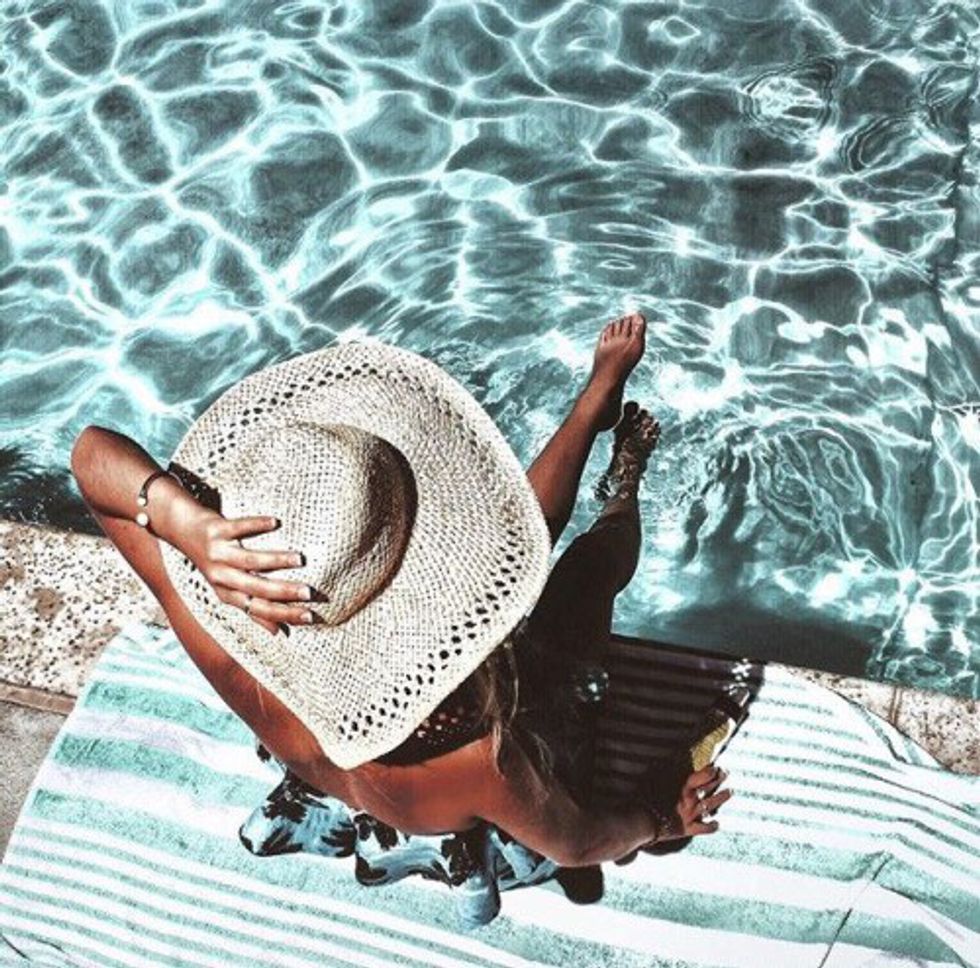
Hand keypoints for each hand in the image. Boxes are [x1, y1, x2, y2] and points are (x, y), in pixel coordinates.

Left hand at [178, 510, 314, 636]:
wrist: (179, 528)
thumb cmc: (212, 560)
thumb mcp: (227, 588)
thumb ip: (253, 609)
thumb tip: (281, 633)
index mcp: (226, 593)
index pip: (258, 609)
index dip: (284, 615)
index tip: (310, 617)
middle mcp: (221, 576)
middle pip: (256, 588)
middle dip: (284, 592)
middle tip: (310, 593)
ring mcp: (217, 553)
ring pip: (250, 560)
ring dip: (276, 560)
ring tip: (300, 559)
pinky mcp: (216, 530)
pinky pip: (238, 528)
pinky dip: (257, 525)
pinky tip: (276, 522)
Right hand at [643, 765, 732, 845]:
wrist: (643, 821)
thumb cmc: (646, 797)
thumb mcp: (656, 778)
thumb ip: (668, 771)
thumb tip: (675, 760)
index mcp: (684, 787)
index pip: (704, 775)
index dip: (712, 770)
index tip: (715, 766)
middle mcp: (691, 800)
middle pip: (710, 787)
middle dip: (719, 779)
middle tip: (725, 772)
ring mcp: (691, 815)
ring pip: (712, 805)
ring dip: (722, 797)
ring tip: (730, 791)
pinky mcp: (688, 829)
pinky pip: (705, 828)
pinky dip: (712, 826)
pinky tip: (717, 823)